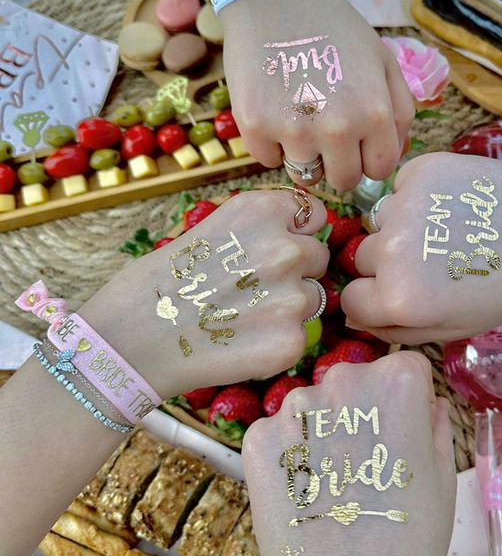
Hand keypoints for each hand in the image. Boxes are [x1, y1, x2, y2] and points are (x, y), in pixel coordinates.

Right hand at [79, 190, 328, 397]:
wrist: (129, 339)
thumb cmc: (160, 282)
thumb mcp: (210, 228)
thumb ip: (259, 228)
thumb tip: (299, 234)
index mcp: (264, 211)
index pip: (314, 215)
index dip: (296, 232)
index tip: (273, 246)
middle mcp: (286, 248)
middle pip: (317, 257)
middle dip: (294, 271)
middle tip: (248, 289)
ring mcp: (293, 297)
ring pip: (311, 298)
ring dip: (286, 308)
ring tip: (237, 317)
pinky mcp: (291, 342)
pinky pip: (300, 336)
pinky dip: (276, 342)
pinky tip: (238, 344)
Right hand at [220, 0, 414, 190]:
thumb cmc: (333, 27)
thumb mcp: (383, 60)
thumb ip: (400, 111)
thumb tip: (394, 155)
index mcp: (374, 113)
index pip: (379, 170)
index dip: (368, 157)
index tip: (357, 141)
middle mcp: (336, 128)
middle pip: (343, 181)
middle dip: (338, 161)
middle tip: (325, 129)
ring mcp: (293, 130)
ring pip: (304, 175)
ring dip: (304, 154)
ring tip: (299, 114)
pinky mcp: (254, 126)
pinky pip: (268, 160)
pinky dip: (270, 142)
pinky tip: (273, 107)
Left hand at [239, 351, 454, 555]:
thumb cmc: (407, 543)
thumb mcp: (444, 482)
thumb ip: (437, 428)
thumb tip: (430, 405)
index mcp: (396, 381)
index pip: (407, 369)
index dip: (409, 403)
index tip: (405, 438)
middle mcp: (341, 380)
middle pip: (356, 381)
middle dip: (363, 410)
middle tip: (368, 465)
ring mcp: (292, 407)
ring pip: (314, 406)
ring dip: (323, 431)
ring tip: (333, 485)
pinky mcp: (256, 437)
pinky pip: (280, 434)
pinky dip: (290, 456)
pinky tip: (303, 494)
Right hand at [341, 152, 501, 343]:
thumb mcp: (454, 327)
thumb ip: (397, 329)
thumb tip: (355, 316)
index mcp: (398, 299)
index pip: (352, 299)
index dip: (375, 299)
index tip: (402, 292)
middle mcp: (391, 252)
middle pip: (363, 259)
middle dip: (388, 264)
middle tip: (434, 262)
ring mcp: (402, 207)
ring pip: (380, 221)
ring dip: (402, 228)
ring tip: (448, 231)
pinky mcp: (418, 171)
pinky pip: (400, 187)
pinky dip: (420, 196)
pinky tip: (453, 205)